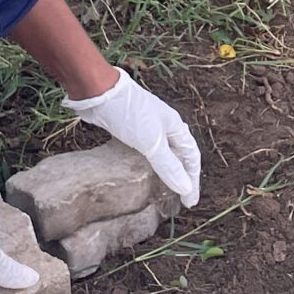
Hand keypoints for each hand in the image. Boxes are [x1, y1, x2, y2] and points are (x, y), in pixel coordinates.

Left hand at [63, 68, 201, 206]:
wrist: (100, 92)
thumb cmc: (129, 114)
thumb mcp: (152, 143)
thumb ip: (169, 167)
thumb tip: (185, 189)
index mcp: (175, 127)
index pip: (191, 157)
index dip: (193, 180)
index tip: (190, 202)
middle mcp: (165, 126)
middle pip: (179, 155)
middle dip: (182, 176)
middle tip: (180, 198)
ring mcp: (147, 126)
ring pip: (162, 153)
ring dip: (166, 171)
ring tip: (164, 189)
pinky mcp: (131, 129)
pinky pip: (145, 151)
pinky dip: (148, 164)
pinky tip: (141, 173)